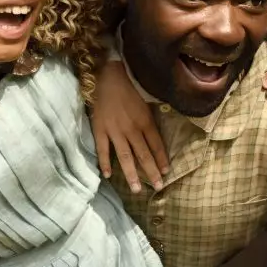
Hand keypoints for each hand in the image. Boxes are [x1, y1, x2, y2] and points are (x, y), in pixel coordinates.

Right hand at [90, 61, 168, 192]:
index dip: (162, 159)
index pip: (156, 145)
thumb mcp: (145, 104)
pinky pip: (103, 150)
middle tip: (158, 187)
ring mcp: (115, 131)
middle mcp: (132, 129)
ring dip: (132, 174)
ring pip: (125, 157)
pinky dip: (105, 163)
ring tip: (137, 189)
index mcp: (145, 121)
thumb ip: (150, 121)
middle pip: (144, 155)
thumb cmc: (128, 90)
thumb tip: (157, 139)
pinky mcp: (99, 130)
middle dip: (152, 172)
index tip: (166, 172)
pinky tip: (108, 176)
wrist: (106, 77)